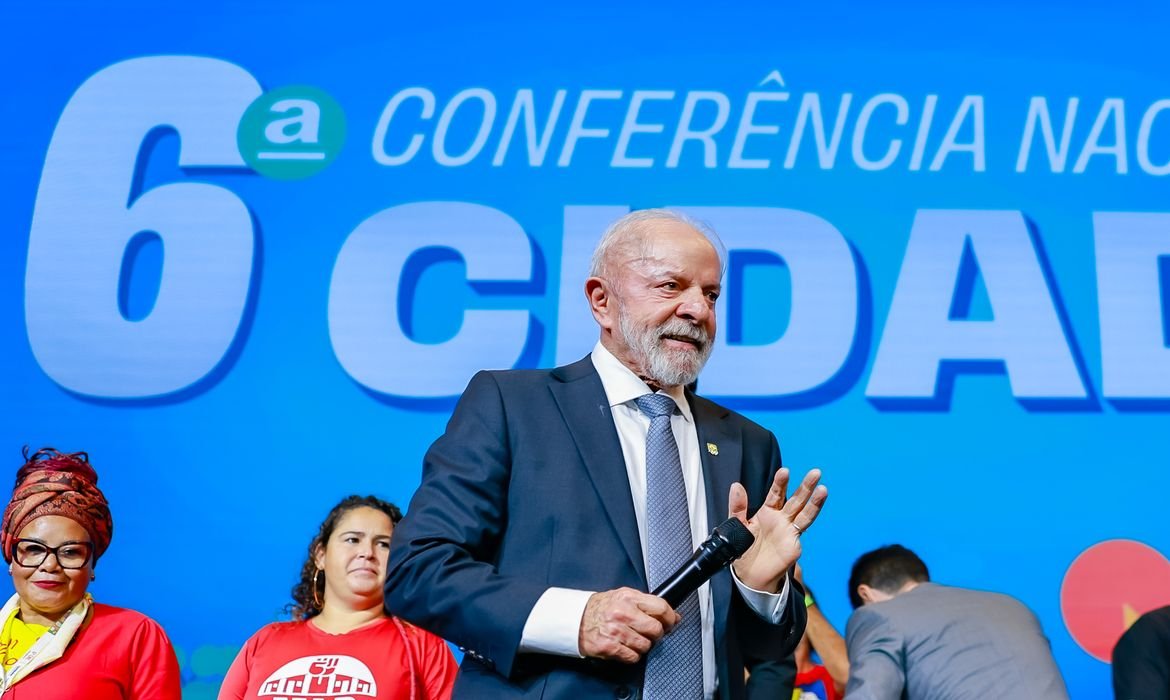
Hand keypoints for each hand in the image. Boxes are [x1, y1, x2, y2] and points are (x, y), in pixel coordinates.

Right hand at [578, 587, 680, 662]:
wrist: (575, 618)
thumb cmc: (600, 608)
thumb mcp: (623, 596)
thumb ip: (646, 604)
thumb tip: (672, 615)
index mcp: (628, 597)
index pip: (661, 607)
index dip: (670, 617)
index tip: (670, 622)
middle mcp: (622, 613)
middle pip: (656, 629)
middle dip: (655, 633)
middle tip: (648, 632)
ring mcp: (616, 631)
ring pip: (646, 645)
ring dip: (642, 645)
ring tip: (632, 638)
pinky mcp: (609, 646)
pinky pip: (633, 657)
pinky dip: (632, 655)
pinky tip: (624, 646)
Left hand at [729, 468, 826, 592]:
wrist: (749, 575)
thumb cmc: (743, 549)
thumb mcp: (737, 526)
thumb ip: (737, 507)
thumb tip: (736, 485)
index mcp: (767, 512)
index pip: (776, 494)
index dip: (780, 483)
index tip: (785, 471)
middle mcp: (781, 518)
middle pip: (796, 499)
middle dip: (805, 487)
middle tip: (816, 472)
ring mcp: (789, 530)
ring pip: (804, 512)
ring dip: (814, 501)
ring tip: (823, 489)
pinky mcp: (794, 543)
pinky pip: (802, 528)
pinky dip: (809, 516)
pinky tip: (816, 508)